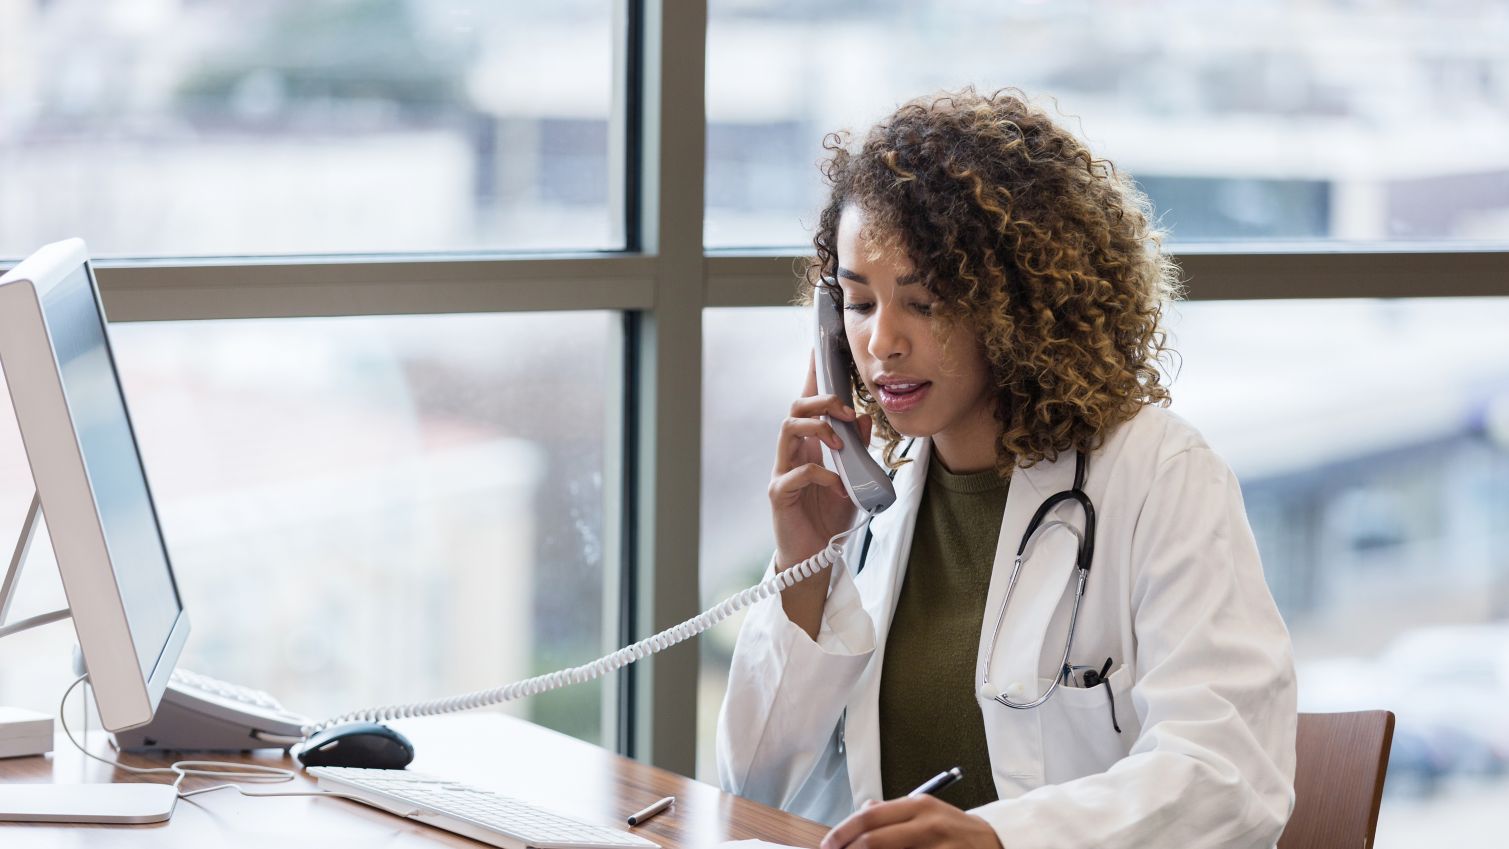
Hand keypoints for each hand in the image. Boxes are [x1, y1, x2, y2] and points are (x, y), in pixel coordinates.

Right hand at [769, 351, 873, 572]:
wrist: (815, 559)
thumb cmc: (830, 517)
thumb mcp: (855, 479)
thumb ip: (860, 449)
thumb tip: (866, 416)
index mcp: (810, 445)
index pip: (808, 402)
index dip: (813, 375)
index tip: (820, 348)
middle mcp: (792, 453)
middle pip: (795, 407)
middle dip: (822, 401)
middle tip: (847, 411)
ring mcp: (783, 472)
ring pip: (787, 429)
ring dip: (818, 428)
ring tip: (841, 442)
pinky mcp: (780, 495)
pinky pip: (796, 473)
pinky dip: (823, 475)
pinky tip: (840, 487)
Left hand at [821, 796, 1002, 848]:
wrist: (995, 842)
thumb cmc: (953, 829)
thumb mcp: (925, 811)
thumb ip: (892, 812)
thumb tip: (860, 812)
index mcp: (918, 806)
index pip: (869, 816)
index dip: (842, 833)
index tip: (827, 846)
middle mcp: (928, 824)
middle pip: (875, 840)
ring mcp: (940, 848)